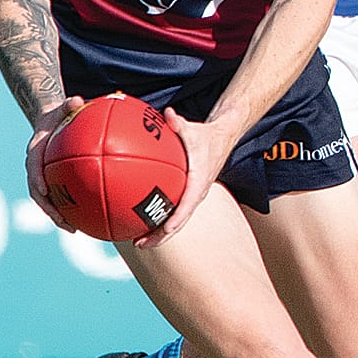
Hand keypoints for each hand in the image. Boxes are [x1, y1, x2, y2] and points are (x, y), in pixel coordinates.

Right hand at [24, 96, 86, 228]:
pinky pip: (59, 198)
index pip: (33, 166)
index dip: (37, 179)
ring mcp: (42, 176)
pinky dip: (69, 210)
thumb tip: (77, 99)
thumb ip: (68, 104)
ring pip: (46, 201)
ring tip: (74, 229)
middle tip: (63, 221)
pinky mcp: (52, 182)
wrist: (49, 122)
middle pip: (37, 192)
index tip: (44, 190)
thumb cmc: (58, 114)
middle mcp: (36, 167)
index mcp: (36, 150)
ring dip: (58, 216)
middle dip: (48, 208)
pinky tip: (85, 221)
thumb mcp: (62, 106)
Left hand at [135, 107, 229, 249]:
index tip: (163, 229)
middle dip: (160, 236)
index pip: (188, 204)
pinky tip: (139, 222)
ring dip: (157, 235)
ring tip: (136, 242)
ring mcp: (192, 198)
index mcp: (198, 182)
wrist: (221, 140)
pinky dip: (158, 221)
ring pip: (175, 222)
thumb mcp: (193, 129)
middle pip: (179, 222)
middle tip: (139, 244)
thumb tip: (167, 114)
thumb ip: (179, 123)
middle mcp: (196, 194)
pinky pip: (173, 213)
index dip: (176, 218)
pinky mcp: (187, 196)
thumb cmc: (205, 135)